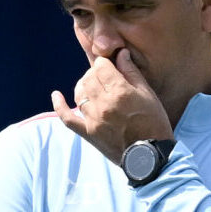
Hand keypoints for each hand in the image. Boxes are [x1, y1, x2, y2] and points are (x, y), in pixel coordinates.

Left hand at [50, 53, 174, 163]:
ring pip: (79, 92)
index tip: (111, 65)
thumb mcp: (148, 95)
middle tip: (106, 76)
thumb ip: (132, 73)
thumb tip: (121, 54)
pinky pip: (67, 118)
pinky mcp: (87, 133)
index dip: (106, 62)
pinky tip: (56, 95)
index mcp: (120, 92)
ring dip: (84, 85)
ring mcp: (93, 119)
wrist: (148, 157)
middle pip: (89, 78)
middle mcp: (103, 104)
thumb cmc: (154, 123)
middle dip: (96, 72)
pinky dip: (59, 106)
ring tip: (93, 85)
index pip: (102, 66)